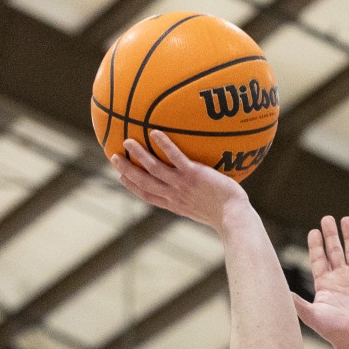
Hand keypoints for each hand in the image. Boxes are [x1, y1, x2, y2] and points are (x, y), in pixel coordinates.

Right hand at [110, 133, 246, 228]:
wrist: (234, 216)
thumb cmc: (225, 212)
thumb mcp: (206, 207)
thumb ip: (197, 196)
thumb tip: (200, 185)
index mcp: (174, 204)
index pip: (148, 195)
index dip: (132, 187)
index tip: (121, 177)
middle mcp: (174, 195)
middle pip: (144, 183)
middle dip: (127, 170)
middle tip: (114, 157)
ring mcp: (182, 185)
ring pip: (154, 170)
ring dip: (139, 156)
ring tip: (127, 141)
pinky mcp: (194, 175)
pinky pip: (176, 158)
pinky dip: (165, 146)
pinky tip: (156, 132)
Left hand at [293, 217, 348, 348]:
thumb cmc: (335, 332)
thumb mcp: (313, 316)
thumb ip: (298, 303)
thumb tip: (282, 293)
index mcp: (324, 284)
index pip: (318, 259)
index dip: (316, 245)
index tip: (314, 231)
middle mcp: (339, 279)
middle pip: (334, 251)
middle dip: (330, 235)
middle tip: (327, 218)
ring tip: (347, 219)